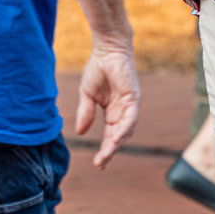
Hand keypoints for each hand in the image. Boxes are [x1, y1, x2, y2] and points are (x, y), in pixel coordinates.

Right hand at [75, 40, 140, 168]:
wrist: (106, 49)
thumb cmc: (98, 68)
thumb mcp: (87, 94)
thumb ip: (86, 113)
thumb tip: (81, 133)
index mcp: (112, 112)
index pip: (109, 135)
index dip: (105, 149)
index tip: (98, 164)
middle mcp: (122, 111)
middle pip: (118, 136)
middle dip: (110, 151)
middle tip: (101, 163)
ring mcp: (129, 105)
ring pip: (126, 130)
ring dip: (117, 143)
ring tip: (107, 154)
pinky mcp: (134, 97)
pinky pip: (131, 117)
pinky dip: (125, 128)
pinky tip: (117, 139)